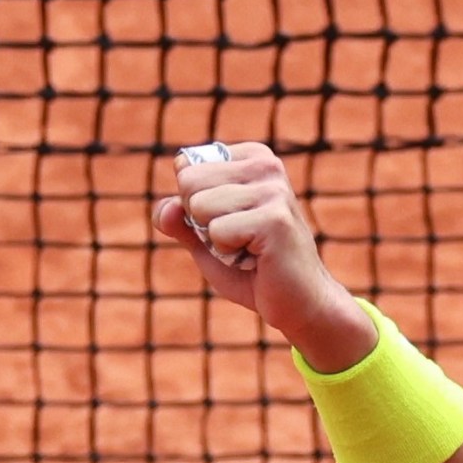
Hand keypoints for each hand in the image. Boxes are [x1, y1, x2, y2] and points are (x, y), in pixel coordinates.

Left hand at [156, 143, 373, 366]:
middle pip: (188, 181)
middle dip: (200, 219)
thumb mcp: (205, 240)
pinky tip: (257, 258)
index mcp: (252, 159)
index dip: (193, 204)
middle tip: (238, 238)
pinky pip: (216, 231)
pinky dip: (227, 254)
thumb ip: (179, 220)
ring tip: (248, 248)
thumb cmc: (252, 269)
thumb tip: (165, 209)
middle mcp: (266, 165)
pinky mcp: (275, 218)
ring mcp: (274, 190)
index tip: (229, 221)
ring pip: (199, 206)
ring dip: (215, 239)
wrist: (297, 302)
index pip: (185, 167)